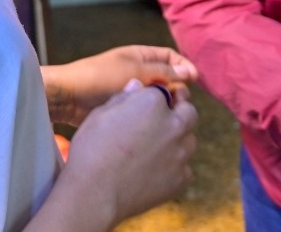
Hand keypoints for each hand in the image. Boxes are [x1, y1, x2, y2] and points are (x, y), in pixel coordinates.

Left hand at [44, 46, 198, 125]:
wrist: (68, 97)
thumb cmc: (100, 78)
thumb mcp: (135, 72)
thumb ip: (163, 72)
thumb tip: (190, 72)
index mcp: (140, 56)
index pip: (170, 57)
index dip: (183, 66)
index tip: (194, 80)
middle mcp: (138, 72)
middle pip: (167, 78)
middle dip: (176, 88)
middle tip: (179, 102)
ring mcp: (131, 91)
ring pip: (157, 97)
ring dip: (164, 104)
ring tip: (169, 114)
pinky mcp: (125, 110)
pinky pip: (145, 111)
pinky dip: (153, 116)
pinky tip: (157, 125)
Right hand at [63, 79, 198, 223]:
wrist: (94, 193)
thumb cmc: (91, 150)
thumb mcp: (101, 114)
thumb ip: (124, 97)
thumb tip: (137, 86)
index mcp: (154, 102)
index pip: (166, 92)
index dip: (159, 97)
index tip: (154, 103)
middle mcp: (174, 124)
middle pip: (189, 113)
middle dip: (180, 113)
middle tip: (163, 121)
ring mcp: (180, 153)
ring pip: (189, 141)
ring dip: (178, 141)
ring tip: (155, 150)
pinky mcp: (181, 178)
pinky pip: (184, 168)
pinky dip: (173, 168)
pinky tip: (154, 172)